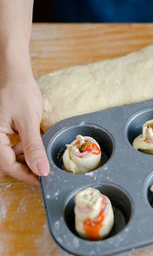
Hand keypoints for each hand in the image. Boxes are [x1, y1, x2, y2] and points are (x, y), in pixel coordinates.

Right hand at [0, 62, 48, 185]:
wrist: (15, 73)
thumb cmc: (19, 92)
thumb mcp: (28, 121)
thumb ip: (34, 147)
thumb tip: (41, 170)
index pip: (7, 166)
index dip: (26, 176)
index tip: (42, 181)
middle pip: (8, 162)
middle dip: (26, 168)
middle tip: (44, 172)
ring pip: (11, 155)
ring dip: (27, 159)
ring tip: (44, 159)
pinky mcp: (5, 129)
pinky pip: (13, 145)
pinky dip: (26, 148)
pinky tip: (38, 145)